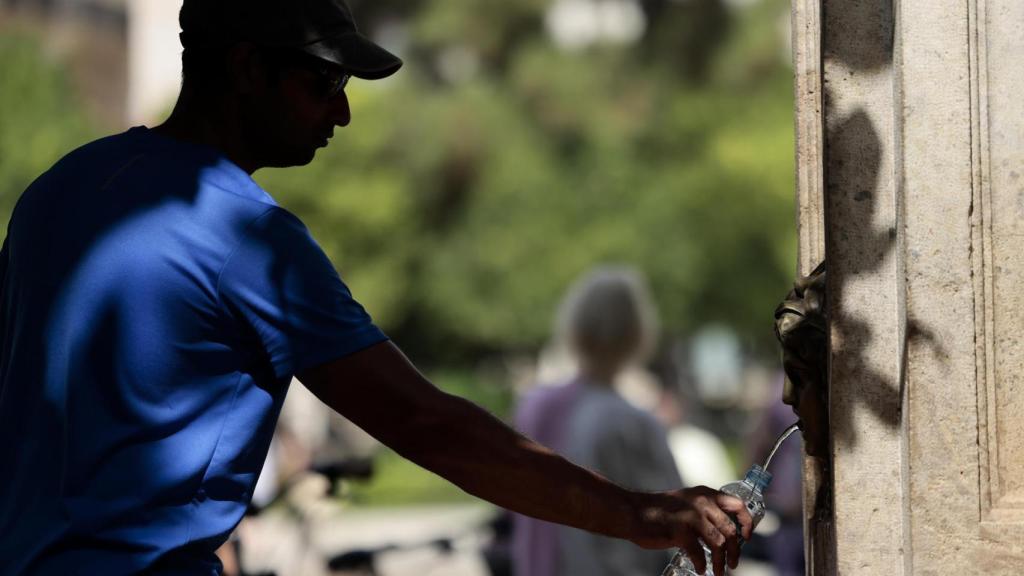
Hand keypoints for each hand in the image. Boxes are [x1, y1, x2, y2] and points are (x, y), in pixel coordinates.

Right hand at [629, 486, 753, 574]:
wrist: (632, 512)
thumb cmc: (659, 510)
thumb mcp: (687, 502)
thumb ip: (705, 511)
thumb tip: (723, 532)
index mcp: (705, 493)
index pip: (737, 505)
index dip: (747, 522)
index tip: (746, 537)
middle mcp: (701, 502)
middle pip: (730, 530)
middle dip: (735, 551)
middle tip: (733, 563)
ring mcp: (691, 516)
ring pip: (719, 543)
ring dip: (721, 562)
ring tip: (718, 571)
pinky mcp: (680, 531)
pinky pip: (699, 553)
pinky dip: (701, 564)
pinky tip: (700, 568)